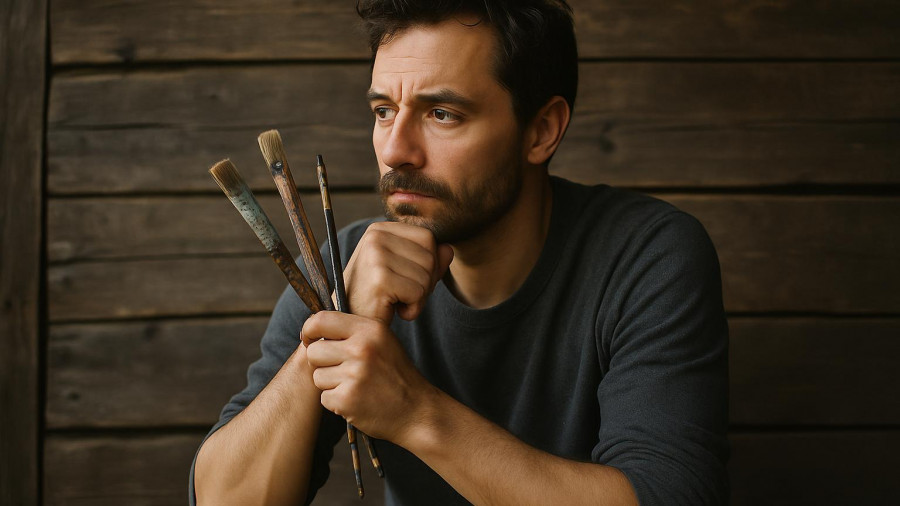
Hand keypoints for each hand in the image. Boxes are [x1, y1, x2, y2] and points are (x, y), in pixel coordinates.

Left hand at [301, 311, 435, 442]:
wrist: (416, 410)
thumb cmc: (395, 375)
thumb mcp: (382, 342)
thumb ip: (353, 332)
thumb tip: (313, 329)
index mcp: (370, 329)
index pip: (321, 320)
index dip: (309, 331)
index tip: (311, 340)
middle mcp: (361, 349)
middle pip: (314, 351)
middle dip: (322, 363)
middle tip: (343, 370)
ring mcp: (354, 375)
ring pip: (317, 376)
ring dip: (330, 384)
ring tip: (355, 386)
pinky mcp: (347, 399)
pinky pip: (324, 397)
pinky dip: (336, 402)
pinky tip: (356, 400)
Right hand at [343, 222, 453, 323]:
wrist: (350, 323)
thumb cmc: (378, 297)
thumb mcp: (404, 272)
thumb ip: (429, 259)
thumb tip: (448, 250)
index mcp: (380, 229)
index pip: (428, 237)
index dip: (428, 264)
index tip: (406, 278)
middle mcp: (375, 236)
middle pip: (430, 256)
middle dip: (425, 282)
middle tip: (400, 294)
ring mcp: (375, 255)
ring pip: (426, 276)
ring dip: (418, 298)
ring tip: (395, 301)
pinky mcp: (379, 279)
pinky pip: (418, 293)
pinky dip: (412, 309)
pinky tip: (392, 309)